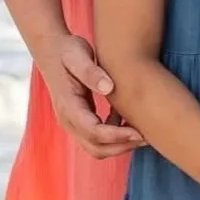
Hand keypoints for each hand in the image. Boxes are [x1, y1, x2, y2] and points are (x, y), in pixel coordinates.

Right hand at [33, 33, 144, 159]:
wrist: (52, 51)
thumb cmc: (67, 51)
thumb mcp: (78, 55)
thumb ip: (91, 72)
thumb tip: (108, 88)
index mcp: (68, 106)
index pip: (94, 132)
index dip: (118, 136)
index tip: (139, 133)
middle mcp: (68, 120)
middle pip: (95, 148)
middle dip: (122, 146)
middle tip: (147, 136)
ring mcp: (72, 123)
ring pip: (97, 147)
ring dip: (120, 144)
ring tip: (142, 129)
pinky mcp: (79, 121)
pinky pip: (97, 138)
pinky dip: (114, 134)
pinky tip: (126, 117)